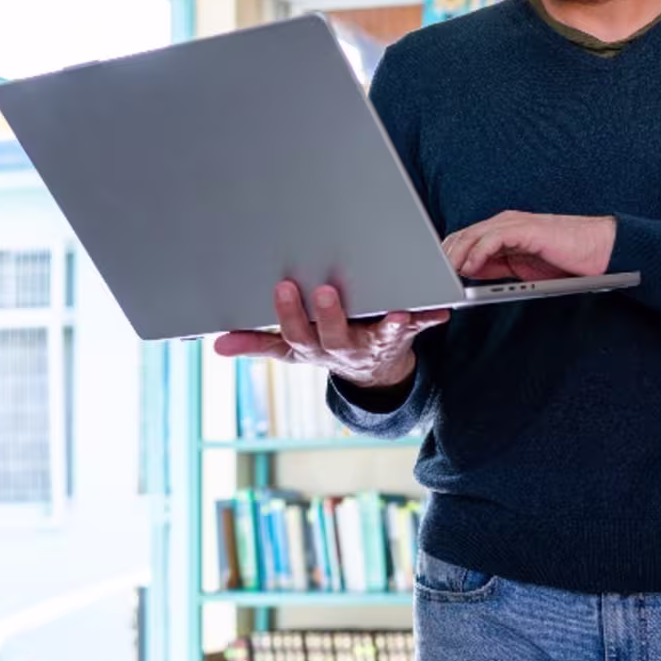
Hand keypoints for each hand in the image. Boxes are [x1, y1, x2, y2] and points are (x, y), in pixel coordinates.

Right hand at [212, 281, 448, 388]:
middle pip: (334, 335)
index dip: (289, 315)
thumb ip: (258, 342)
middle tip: (323, 291)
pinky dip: (429, 319)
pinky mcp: (404, 336)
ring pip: (381, 335)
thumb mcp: (291, 349)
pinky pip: (419, 328)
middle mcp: (344, 348)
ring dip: (389, 326)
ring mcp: (375, 343)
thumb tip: (218, 345)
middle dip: (329, 315)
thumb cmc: (326, 346)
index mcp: (314, 347)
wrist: (374, 373)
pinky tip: (441, 310)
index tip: (284, 288)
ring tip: (397, 313)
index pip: (296, 335)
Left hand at [441, 211, 615, 281]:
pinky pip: (493, 239)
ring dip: (456, 256)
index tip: (436, 275)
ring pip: (473, 235)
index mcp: (503, 230)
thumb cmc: (567, 259)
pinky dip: (478, 253)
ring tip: (446, 275)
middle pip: (463, 235)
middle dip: (445, 256)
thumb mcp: (522, 267)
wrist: (599, 250)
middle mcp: (505, 222)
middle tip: (433, 277)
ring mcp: (515, 224)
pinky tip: (470, 267)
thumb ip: (496, 265)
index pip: (465, 238)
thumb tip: (469, 270)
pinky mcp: (526, 229)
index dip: (447, 255)